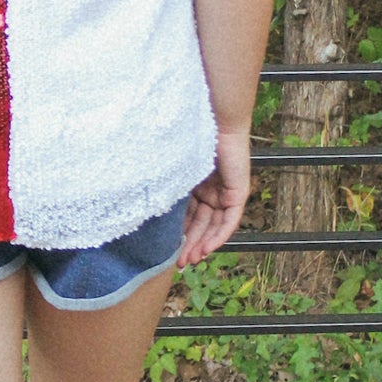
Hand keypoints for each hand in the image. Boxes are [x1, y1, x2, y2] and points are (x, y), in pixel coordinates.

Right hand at [177, 128, 251, 266]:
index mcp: (196, 184)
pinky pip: (230, 219)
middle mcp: (212, 190)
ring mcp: (226, 191)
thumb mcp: (174, 170)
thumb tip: (143, 209)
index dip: (180, 233)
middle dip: (191, 244)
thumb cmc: (188, 137)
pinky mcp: (238, 191)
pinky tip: (207, 248)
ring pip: (215, 225)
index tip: (169, 250)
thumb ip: (167, 189)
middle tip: (179, 262)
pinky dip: (219, 235)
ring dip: (203, 244)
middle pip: (202, 224)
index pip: (189, 215)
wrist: (212, 118)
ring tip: (189, 259)